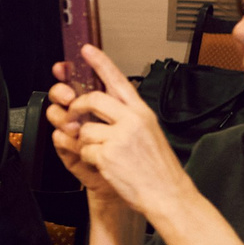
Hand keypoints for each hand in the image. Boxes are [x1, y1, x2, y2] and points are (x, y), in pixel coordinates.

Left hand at [49, 46, 195, 218]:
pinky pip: (85, 150)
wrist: (168, 194)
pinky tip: (105, 165)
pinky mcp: (108, 155)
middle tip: (75, 113)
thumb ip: (128, 117)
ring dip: (87, 141)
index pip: (118, 80)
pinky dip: (89, 158)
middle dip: (78, 106)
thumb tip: (103, 106)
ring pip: (85, 128)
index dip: (100, 63)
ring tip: (104, 153)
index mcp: (143, 112)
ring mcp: (120, 137)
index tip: (86, 50)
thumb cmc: (158, 168)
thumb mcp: (150, 132)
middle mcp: (132, 121)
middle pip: (93, 99)